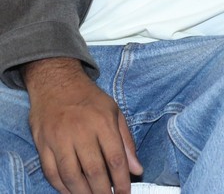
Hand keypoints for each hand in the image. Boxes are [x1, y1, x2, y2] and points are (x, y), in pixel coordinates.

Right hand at [24, 58, 142, 193]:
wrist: (56, 84)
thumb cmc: (89, 100)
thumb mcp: (115, 113)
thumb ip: (127, 142)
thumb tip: (137, 169)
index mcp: (103, 122)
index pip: (115, 158)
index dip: (122, 180)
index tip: (126, 193)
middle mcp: (80, 131)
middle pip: (94, 170)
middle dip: (103, 191)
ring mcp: (59, 139)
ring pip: (71, 175)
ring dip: (83, 192)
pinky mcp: (43, 144)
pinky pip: (51, 172)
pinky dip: (61, 186)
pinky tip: (72, 192)